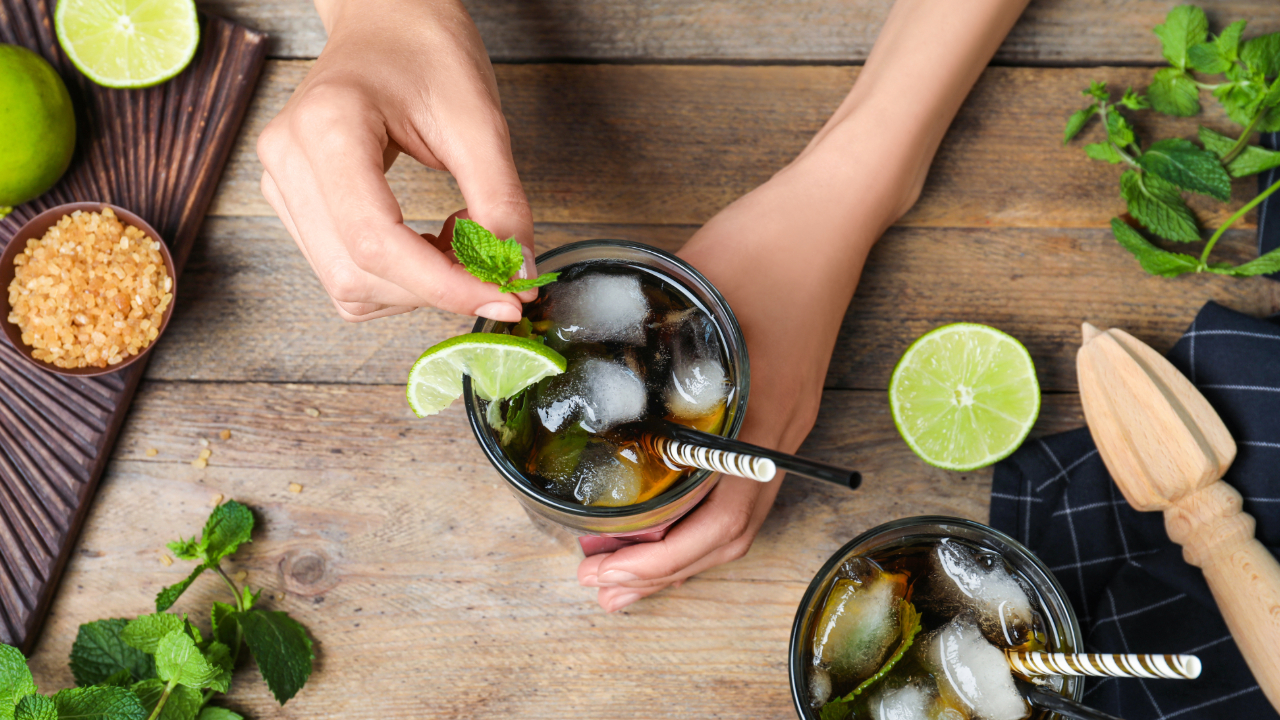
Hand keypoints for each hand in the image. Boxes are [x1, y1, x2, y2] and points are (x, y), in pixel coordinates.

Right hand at [256, 0, 534, 322]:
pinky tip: (429, 243)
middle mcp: (288, 161)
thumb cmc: (426, 49)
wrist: (388, 20)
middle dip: (435, 287)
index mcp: (327, 127)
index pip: (375, 241)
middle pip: (356, 274)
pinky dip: (399, 278)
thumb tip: (517, 275)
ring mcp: (283, 185)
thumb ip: (500, 201)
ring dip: (418, 286)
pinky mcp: (294, 204)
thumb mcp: (478, 120)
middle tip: (493, 265)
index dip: (444, 284)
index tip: (504, 297)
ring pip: (348, 286)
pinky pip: (345, 274)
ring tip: (460, 238)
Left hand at [577, 140, 892, 610]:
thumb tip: (577, 372)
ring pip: (743, 517)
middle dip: (663, 571)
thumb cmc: (767, 241)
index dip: (658, 560)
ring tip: (629, 568)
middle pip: (729, 535)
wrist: (835, 211)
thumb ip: (641, 339)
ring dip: (684, 550)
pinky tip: (670, 508)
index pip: (714, 520)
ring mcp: (789, 422)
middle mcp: (781, 432)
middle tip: (603, 588)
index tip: (603, 573)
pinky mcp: (785, 407)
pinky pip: (748, 484)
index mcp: (760, 415)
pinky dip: (705, 513)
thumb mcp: (688, 288)